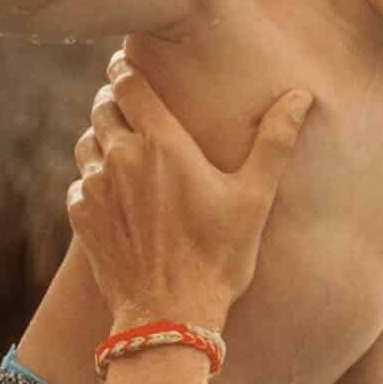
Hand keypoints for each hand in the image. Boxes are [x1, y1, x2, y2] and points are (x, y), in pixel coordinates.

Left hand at [67, 50, 309, 333]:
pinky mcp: (82, 218)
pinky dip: (94, 181)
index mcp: (162, 143)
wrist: (169, 317)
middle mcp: (121, 157)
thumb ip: (274, 141)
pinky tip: (117, 196)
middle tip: (134, 109)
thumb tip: (301, 95)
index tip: (130, 66)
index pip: (128, 82)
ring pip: (88, 142)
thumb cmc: (218, 258)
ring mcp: (96, 188)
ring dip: (103, 139)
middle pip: (103, 107)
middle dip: (116, 102)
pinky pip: (80, 183)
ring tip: (126, 151)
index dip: (126, 68)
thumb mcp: (254, 199)